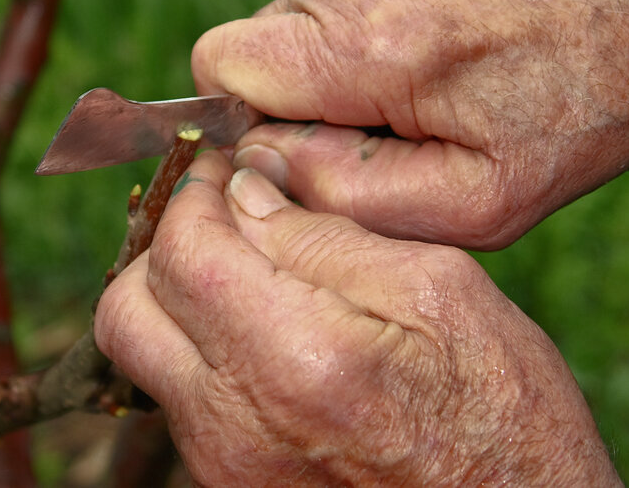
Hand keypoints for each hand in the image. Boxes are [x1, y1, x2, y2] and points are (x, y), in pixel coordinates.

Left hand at [95, 151, 620, 486]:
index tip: (224, 170)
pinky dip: (204, 353)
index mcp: (296, 357)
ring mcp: (225, 467)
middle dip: (163, 247)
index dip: (194, 194)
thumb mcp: (440, 294)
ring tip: (249, 274)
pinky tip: (266, 336)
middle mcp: (236, 423)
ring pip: (145, 358)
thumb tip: (247, 190)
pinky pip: (182, 402)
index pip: (182, 251)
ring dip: (179, 302)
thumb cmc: (502, 416)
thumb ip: (326, 236)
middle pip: (126, 310)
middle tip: (219, 218)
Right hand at [192, 0, 628, 248]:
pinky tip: (417, 69)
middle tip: (374, 142)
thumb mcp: (468, 204)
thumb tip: (256, 165)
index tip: (308, 158)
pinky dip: (348, 51)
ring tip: (406, 105)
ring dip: (322, 83)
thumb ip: (345, 195)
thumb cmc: (561, 127)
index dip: (244, 127)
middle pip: (246, 53)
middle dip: (288, 111)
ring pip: (282, 33)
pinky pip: (321, 11)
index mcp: (372, 43)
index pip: (221, 69)